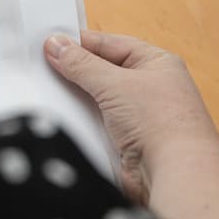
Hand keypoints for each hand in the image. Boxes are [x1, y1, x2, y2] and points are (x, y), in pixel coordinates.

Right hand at [44, 30, 218, 203]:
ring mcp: (137, 114)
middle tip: (42, 65)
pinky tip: (62, 117)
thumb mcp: (114, 83)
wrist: (175, 175)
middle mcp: (149, 86)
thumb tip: (57, 45)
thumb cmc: (162, 124)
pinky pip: (95, 121)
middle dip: (75, 70)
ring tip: (48, 89)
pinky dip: (80, 119)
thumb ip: (81, 63)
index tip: (50, 43)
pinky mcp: (125, 139)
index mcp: (156, 62)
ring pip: (96, 97)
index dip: (80, 43)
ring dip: (77, 97)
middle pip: (101, 70)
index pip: (110, 44)